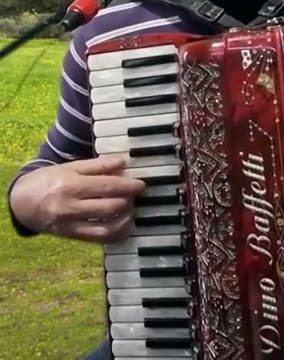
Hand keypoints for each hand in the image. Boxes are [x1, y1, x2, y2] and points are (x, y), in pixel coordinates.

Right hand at [9, 156, 146, 242]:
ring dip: (125, 219)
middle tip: (136, 196)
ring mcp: (70, 224)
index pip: (108, 186)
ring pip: (106, 228)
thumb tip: (123, 162)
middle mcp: (70, 206)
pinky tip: (124, 225)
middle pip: (110, 207)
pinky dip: (116, 234)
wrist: (21, 202)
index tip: (142, 185)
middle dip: (129, 201)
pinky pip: (98, 239)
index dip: (129, 186)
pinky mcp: (71, 236)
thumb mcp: (70, 167)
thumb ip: (98, 165)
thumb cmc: (49, 181)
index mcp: (71, 185)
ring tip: (131, 209)